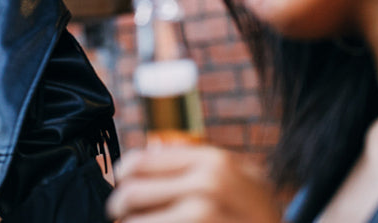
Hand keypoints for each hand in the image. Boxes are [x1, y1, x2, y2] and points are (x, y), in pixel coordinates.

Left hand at [106, 145, 284, 222]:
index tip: (123, 187)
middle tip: (123, 217)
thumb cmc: (256, 215)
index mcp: (214, 163)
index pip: (139, 162)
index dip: (123, 177)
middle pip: (131, 194)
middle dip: (121, 210)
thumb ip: (195, 166)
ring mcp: (204, 217)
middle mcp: (209, 187)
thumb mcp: (237, 180)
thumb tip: (142, 159)